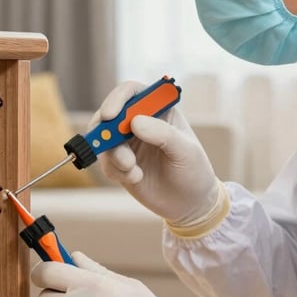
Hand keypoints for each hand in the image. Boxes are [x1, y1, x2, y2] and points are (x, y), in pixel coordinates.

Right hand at [90, 81, 220, 225]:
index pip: (132, 92)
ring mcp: (126, 143)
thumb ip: (163, 134)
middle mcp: (138, 122)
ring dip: (115, 156)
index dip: (118, 98)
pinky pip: (105, 162)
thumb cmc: (194, 171)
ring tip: (133, 171)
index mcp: (158, 110)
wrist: (189, 205)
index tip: (111, 115)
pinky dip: (116, 171)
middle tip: (114, 149)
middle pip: (109, 114)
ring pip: (103, 140)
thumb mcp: (186, 151)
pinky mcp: (118, 163)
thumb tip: (135, 121)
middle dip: (106, 131)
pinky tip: (136, 177)